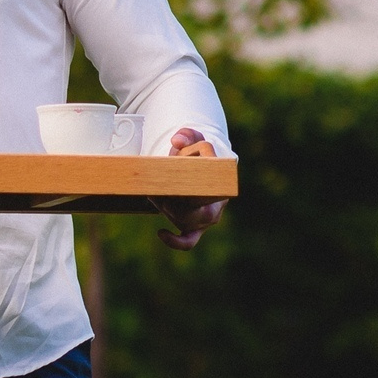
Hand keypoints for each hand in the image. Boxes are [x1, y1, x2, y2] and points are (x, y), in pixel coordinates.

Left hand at [152, 127, 226, 249]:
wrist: (196, 169)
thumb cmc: (195, 155)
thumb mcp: (194, 140)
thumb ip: (187, 135)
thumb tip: (177, 141)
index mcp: (221, 185)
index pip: (210, 192)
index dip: (190, 186)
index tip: (175, 172)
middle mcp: (216, 205)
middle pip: (198, 214)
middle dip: (175, 203)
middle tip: (160, 189)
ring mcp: (205, 219)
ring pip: (187, 223)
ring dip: (168, 210)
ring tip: (157, 194)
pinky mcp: (194, 227)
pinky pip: (189, 241)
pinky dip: (176, 242)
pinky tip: (161, 233)